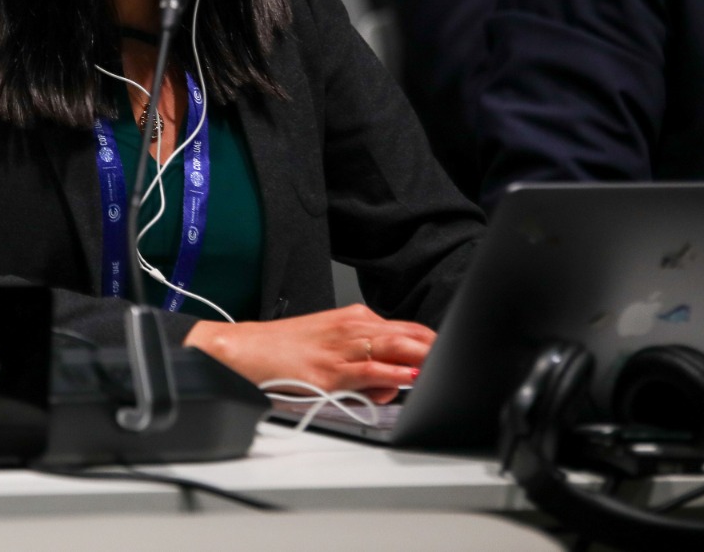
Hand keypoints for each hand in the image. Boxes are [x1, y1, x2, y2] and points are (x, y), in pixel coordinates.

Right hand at [183, 304, 431, 402]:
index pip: (406, 328)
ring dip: (423, 356)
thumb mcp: (326, 347)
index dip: (433, 341)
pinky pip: (368, 371)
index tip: (454, 351)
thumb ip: (363, 363)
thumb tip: (394, 383)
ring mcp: (340, 350)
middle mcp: (349, 329)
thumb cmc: (280, 349)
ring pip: (393, 348)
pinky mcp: (328, 372)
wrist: (240, 350)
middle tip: (463, 355)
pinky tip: (409, 378)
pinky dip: (392, 374)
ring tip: (447, 363)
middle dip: (437, 346)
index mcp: (351, 319)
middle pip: (407, 334)